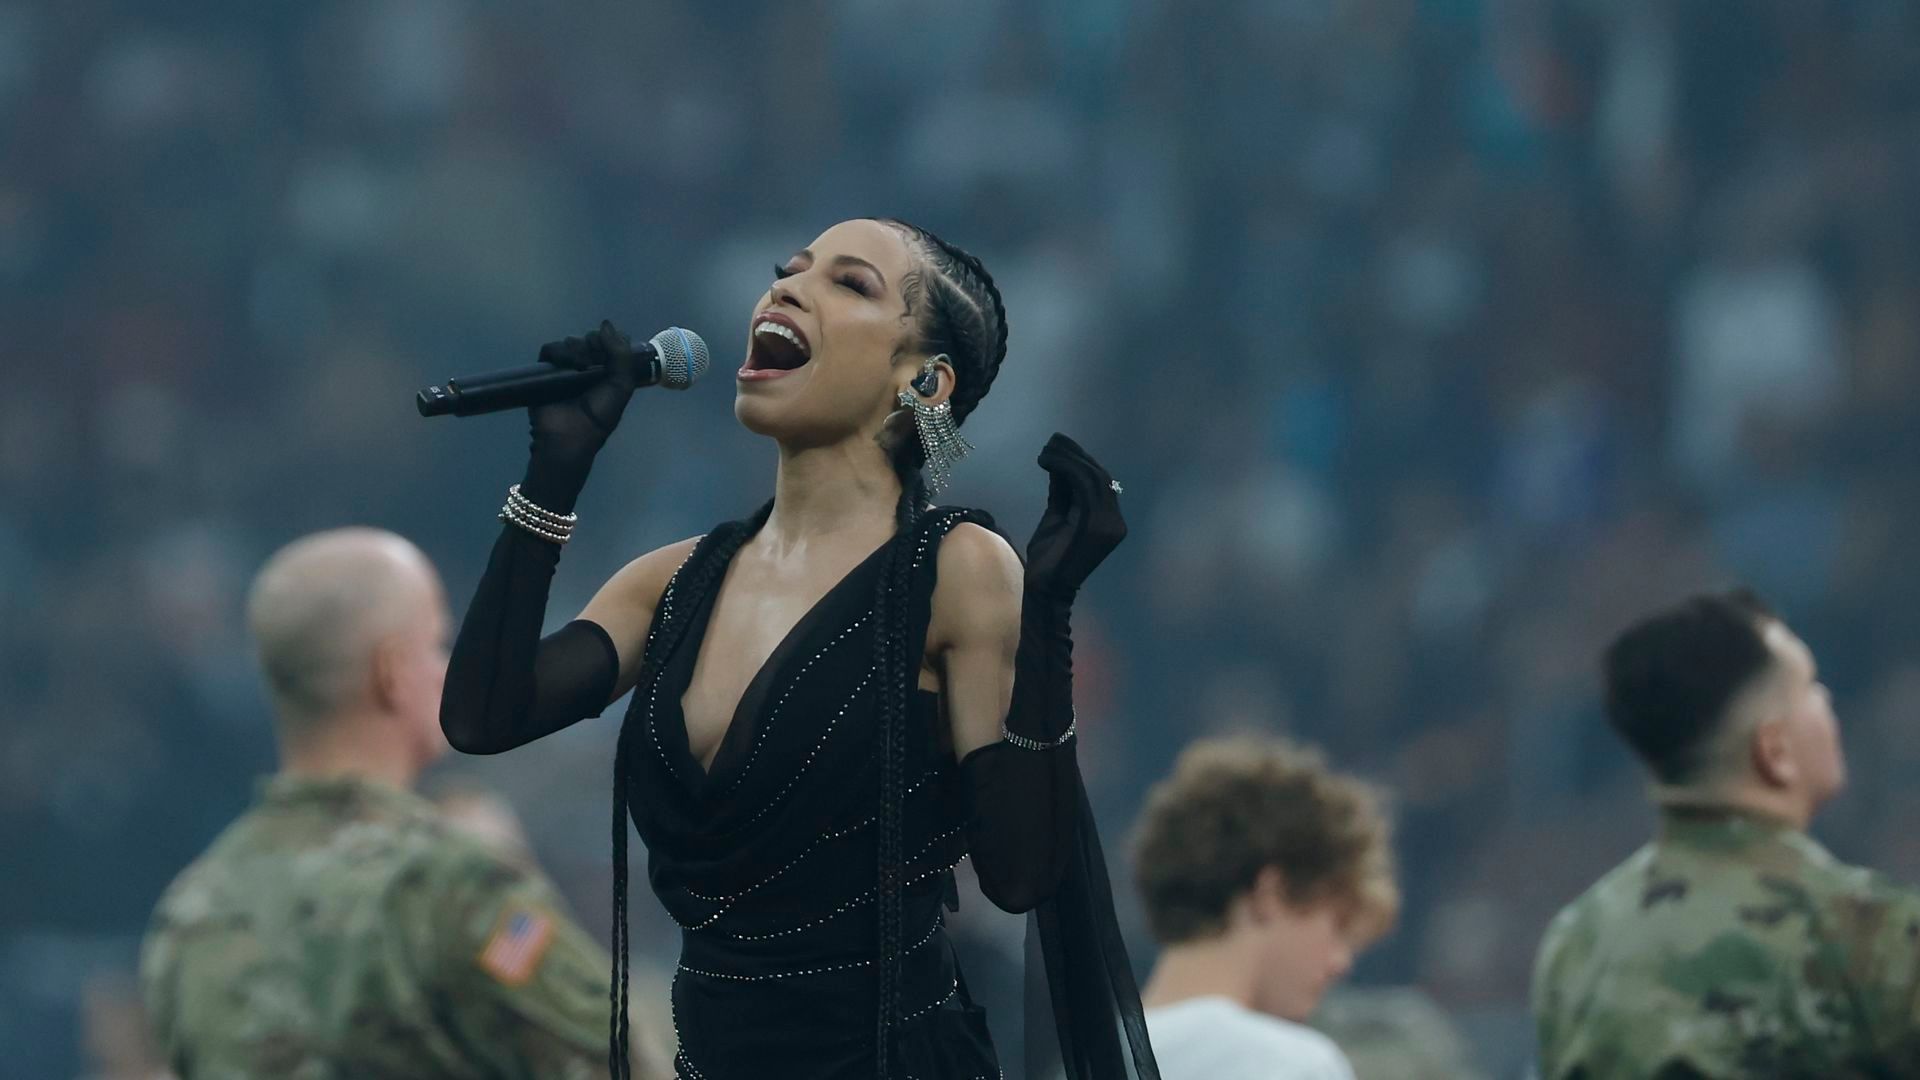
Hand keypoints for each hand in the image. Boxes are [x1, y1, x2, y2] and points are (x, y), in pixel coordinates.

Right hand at [527, 320, 642, 464]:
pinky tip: (567, 364)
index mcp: (609, 371)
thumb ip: (621, 355)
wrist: (570, 435)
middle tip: (595, 359)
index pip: (611, 342)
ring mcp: (567, 368)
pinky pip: (550, 350)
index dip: (612, 339)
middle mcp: (588, 367)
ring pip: (571, 342)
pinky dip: (558, 352)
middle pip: (591, 339)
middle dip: (594, 343)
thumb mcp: (621, 386)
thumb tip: (606, 324)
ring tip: (580, 366)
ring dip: (577, 349)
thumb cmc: (599, 415)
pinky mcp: (546, 370)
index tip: (612, 345)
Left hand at [1024, 433, 1126, 596]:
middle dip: (1075, 455)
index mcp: (1109, 520)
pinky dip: (1066, 470)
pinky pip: (1084, 488)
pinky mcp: (1097, 525)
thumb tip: (1059, 462)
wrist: (1046, 589)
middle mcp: (1115, 520)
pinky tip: (1048, 463)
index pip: (1099, 481)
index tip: (1058, 446)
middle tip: (1052, 442)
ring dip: (1068, 459)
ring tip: (1046, 452)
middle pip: (1099, 476)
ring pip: (1093, 478)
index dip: (1080, 460)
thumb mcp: (1057, 517)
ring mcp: (1109, 524)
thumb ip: (1062, 492)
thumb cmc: (1048, 558)